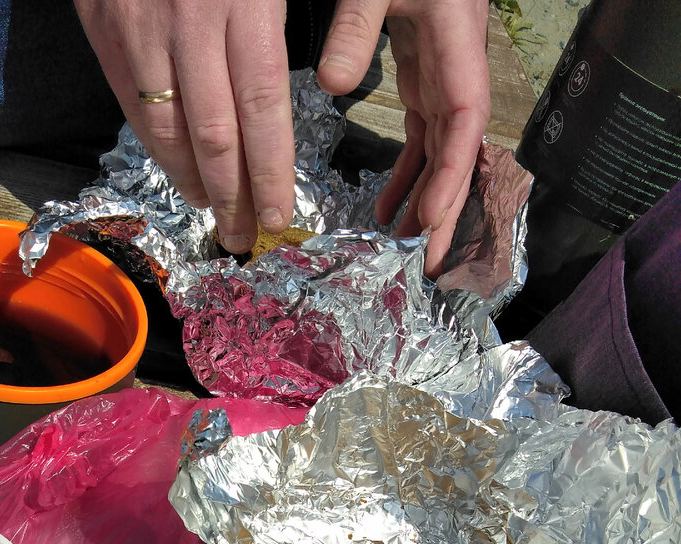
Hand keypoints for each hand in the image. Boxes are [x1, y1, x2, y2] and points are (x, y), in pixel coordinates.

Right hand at [74, 0, 294, 254]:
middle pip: (213, 135)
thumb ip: (312, 21)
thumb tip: (331, 83)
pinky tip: (177, 166)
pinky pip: (131, 106)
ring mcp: (140, 27)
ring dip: (191, 181)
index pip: (261, 107)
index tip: (276, 215)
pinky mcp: (104, 27)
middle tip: (242, 235)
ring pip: (166, 130)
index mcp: (243, 0)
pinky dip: (157, 147)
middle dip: (230, 197)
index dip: (270, 172)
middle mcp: (189, 21)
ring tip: (210, 206)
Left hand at [317, 0, 490, 276]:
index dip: (451, 175)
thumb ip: (357, 24)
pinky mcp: (427, 77)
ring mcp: (444, 77)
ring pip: (442, 154)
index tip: (432, 219)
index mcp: (457, 46)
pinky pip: (422, 139)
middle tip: (432, 267)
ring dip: (427, 203)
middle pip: (460, 153)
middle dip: (448, 212)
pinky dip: (408, 177)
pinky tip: (388, 211)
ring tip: (407, 252)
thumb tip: (332, 83)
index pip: (464, 123)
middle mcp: (458, 70)